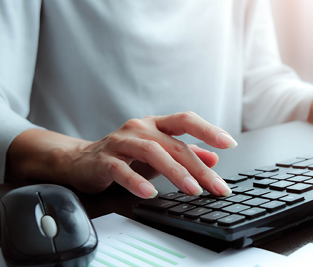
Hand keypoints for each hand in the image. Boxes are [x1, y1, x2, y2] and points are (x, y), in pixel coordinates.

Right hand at [7, 112, 237, 198]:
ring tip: (192, 190)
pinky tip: (149, 193)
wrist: (81, 160)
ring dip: (175, 172)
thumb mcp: (159, 154)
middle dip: (198, 167)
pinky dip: (136, 181)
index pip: (186, 120)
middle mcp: (140, 128)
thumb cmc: (125, 155)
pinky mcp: (104, 159)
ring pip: (152, 152)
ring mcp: (121, 141)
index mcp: (156, 124)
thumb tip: (214, 158)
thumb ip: (186, 154)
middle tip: (216, 186)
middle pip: (174, 144)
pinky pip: (121, 169)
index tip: (230, 143)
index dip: (208, 130)